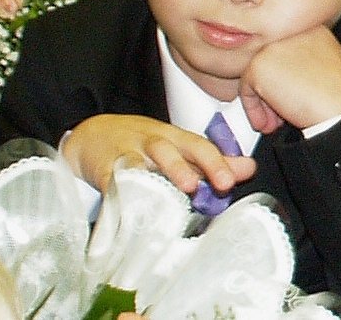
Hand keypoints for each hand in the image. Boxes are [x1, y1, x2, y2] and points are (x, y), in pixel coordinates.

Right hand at [62, 114, 256, 194]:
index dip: (218, 162)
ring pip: (145, 161)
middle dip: (194, 166)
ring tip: (181, 190)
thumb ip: (211, 161)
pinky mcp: (104, 169)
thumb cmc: (142, 145)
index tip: (235, 179)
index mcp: (174, 139)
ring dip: (162, 175)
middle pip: (174, 150)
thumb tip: (249, 168)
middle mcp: (154, 143)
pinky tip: (135, 205)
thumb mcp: (178, 147)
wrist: (91, 134)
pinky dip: (123, 192)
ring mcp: (128, 154)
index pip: (200, 146)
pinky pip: (113, 180)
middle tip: (213, 185)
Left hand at [239, 26, 340, 132]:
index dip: (286, 77)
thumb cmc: (340, 95)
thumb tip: (282, 74)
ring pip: (256, 75)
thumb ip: (304, 60)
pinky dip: (254, 110)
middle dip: (272, 91)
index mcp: (311, 27)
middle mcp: (290, 31)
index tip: (291, 95)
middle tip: (278, 114)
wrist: (340, 109)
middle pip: (270, 61)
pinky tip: (268, 123)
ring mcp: (273, 45)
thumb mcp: (326, 64)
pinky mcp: (258, 64)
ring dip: (262, 103)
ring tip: (273, 123)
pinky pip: (246, 90)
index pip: (287, 51)